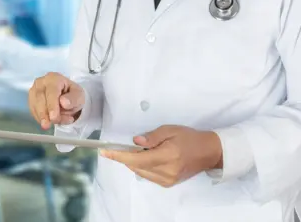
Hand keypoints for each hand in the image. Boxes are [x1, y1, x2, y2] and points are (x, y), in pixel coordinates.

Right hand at [29, 72, 84, 129]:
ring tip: (56, 123)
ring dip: (43, 117)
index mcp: (54, 78)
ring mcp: (34, 90)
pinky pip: (32, 111)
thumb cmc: (72, 96)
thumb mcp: (79, 96)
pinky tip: (48, 122)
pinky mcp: (31, 100)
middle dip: (44, 114)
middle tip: (49, 126)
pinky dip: (39, 118)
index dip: (52, 105)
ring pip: (34, 105)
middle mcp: (41, 82)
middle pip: (40, 98)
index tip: (53, 117)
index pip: (51, 91)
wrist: (67, 99)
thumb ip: (73, 99)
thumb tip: (64, 103)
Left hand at [100, 125, 222, 187]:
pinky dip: (142, 166)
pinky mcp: (167, 183)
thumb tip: (135, 142)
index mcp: (168, 156)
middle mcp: (166, 171)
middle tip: (121, 146)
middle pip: (135, 166)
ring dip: (134, 161)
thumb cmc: (189, 138)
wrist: (208, 152)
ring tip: (141, 150)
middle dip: (125, 156)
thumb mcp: (170, 130)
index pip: (136, 159)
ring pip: (140, 171)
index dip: (118, 156)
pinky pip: (147, 175)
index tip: (104, 152)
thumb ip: (151, 137)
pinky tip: (147, 157)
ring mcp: (167, 179)